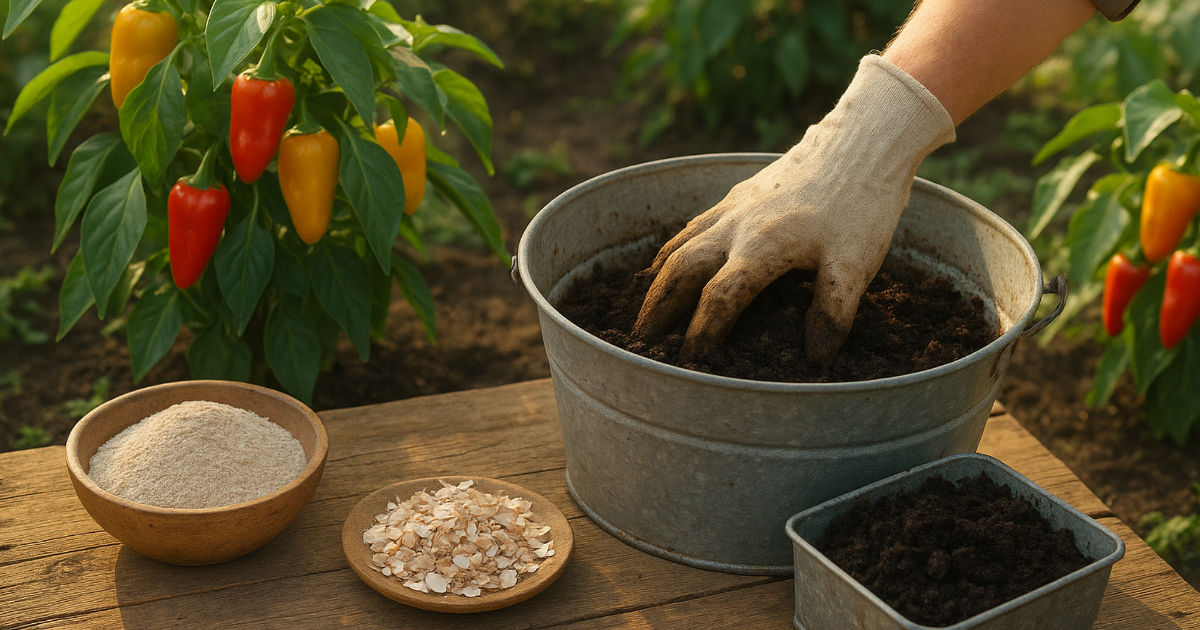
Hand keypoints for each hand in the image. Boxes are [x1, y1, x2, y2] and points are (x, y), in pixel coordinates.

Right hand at [632, 55, 955, 366]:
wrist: (861, 143)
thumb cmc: (861, 205)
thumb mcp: (855, 264)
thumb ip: (832, 312)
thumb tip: (816, 361)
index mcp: (761, 248)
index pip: (718, 298)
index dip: (702, 332)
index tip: (691, 361)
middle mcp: (736, 228)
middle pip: (682, 272)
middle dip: (659, 308)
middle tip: (642, 341)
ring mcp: (732, 208)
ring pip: (679, 246)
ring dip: (657, 282)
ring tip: (644, 312)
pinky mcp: (737, 194)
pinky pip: (691, 227)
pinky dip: (671, 250)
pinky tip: (665, 262)